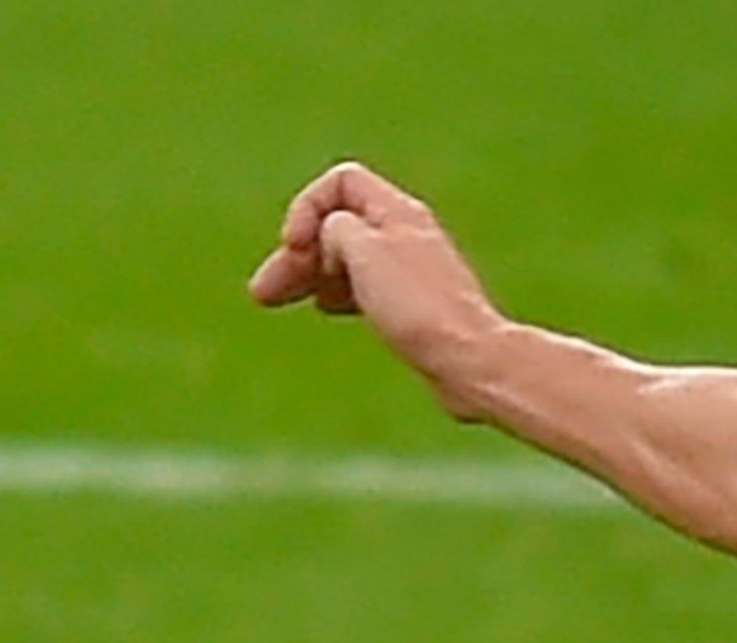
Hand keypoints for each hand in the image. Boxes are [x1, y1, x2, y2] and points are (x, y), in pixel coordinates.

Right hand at [249, 165, 501, 401]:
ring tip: (279, 300)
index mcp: (398, 212)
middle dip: (298, 253)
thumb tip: (330, 237)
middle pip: (339, 226)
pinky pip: (368, 288)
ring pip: (349, 260)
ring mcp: (413, 273)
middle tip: (263, 292)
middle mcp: (407, 236)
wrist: (474, 365)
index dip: (309, 209)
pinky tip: (326, 307)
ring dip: (312, 275)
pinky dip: (341, 293)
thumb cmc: (420, 308)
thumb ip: (335, 228)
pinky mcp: (418, 308)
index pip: (341, 184)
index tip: (297, 247)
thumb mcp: (363, 251)